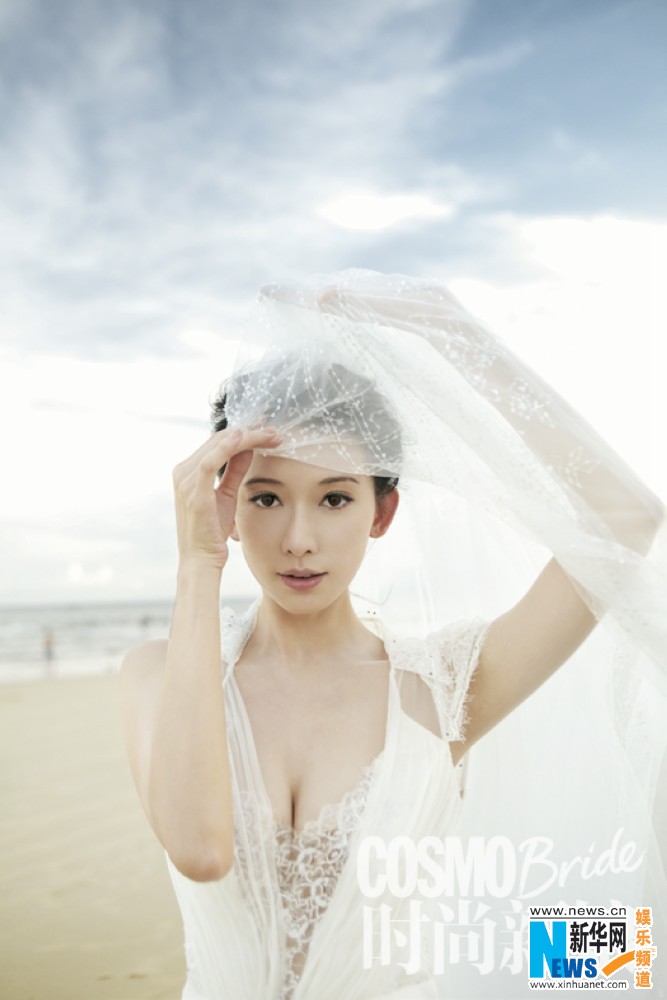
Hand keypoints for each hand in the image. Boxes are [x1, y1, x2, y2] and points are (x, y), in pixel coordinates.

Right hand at [172, 426, 282, 570]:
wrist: (201, 559)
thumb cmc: (212, 531)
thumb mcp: (227, 495)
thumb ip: (235, 471)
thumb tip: (249, 448)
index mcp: (188, 471)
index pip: (217, 442)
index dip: (243, 434)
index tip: (267, 431)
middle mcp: (183, 472)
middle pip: (218, 440)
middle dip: (249, 433)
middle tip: (274, 431)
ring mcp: (186, 481)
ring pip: (217, 446)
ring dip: (247, 437)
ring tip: (269, 435)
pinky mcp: (193, 492)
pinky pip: (210, 462)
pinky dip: (227, 448)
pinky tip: (243, 438)